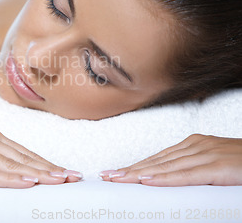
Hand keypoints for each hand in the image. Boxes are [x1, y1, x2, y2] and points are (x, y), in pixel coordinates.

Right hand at [0, 127, 81, 187]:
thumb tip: (9, 171)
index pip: (23, 152)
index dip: (47, 163)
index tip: (67, 172)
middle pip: (23, 157)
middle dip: (51, 169)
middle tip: (75, 178)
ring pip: (11, 164)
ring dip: (38, 174)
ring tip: (60, 182)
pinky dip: (10, 179)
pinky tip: (27, 183)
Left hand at [100, 134, 241, 185]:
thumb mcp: (215, 167)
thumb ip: (194, 171)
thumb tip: (169, 179)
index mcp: (194, 145)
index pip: (158, 158)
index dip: (135, 166)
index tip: (115, 173)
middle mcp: (197, 146)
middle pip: (156, 161)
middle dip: (129, 170)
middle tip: (107, 176)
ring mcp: (207, 154)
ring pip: (166, 167)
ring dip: (139, 174)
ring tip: (118, 179)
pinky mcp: (219, 165)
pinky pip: (186, 174)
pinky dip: (165, 178)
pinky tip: (147, 180)